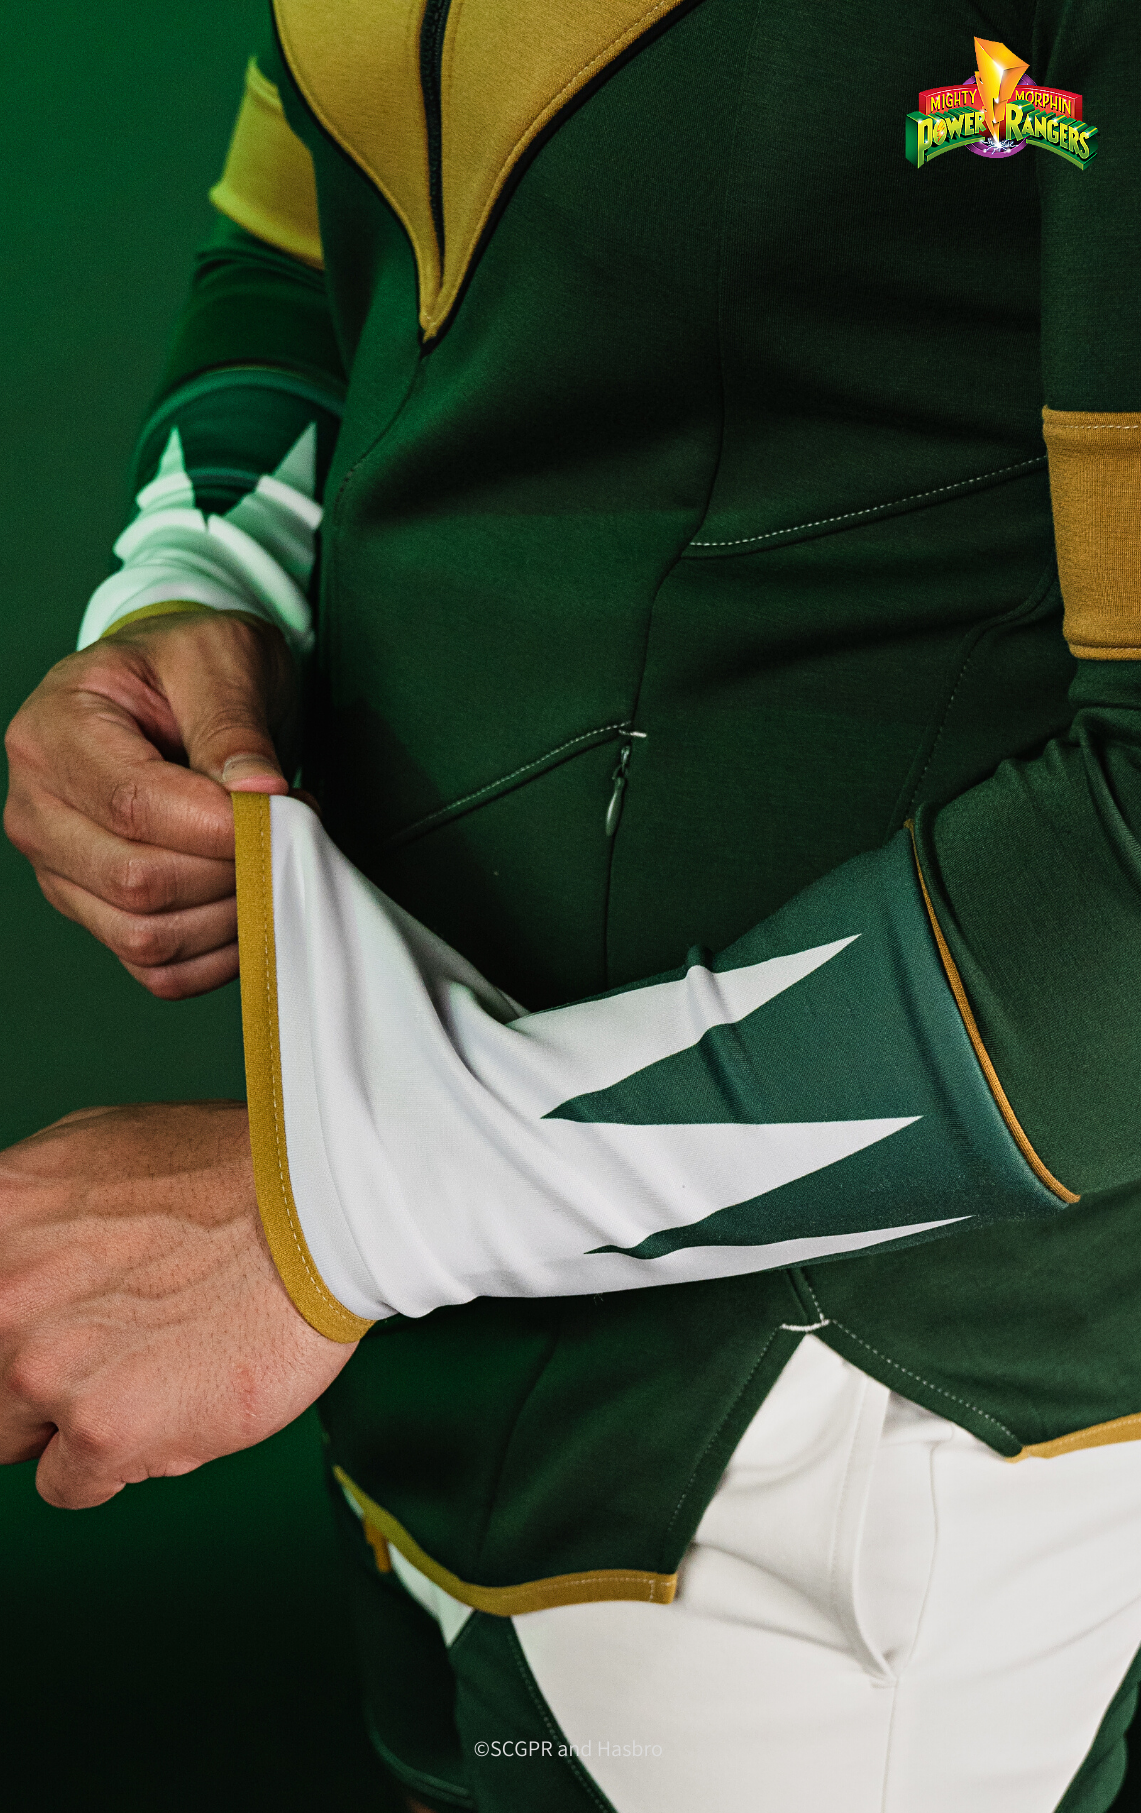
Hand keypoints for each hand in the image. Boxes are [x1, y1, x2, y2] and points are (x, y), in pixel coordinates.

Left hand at [0, 1100, 353, 1507]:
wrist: (318, 1208)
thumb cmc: (229, 1172)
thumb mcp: (90, 1151)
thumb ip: (28, 1217)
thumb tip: (4, 1248)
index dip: (8, 1334)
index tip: (37, 1338)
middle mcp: (0, 1294)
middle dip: (30, 1375)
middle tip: (104, 1345)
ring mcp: (45, 1366)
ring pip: (16, 1440)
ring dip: (73, 1417)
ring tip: (149, 1366)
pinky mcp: (104, 1431)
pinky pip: (71, 1487)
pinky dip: (118, 1460)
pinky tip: (171, 1400)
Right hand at [4, 611, 294, 998]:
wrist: (175, 692)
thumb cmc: (189, 667)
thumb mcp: (219, 659)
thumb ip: (233, 724)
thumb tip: (259, 792)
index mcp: (53, 732)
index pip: (134, 807)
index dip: (220, 826)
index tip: (287, 808)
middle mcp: (38, 809)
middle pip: (138, 882)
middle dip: (234, 870)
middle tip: (290, 830)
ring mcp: (60, 870)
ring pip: (147, 935)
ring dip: (233, 915)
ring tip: (273, 858)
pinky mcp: (94, 913)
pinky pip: (157, 969)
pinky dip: (218, 954)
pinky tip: (253, 903)